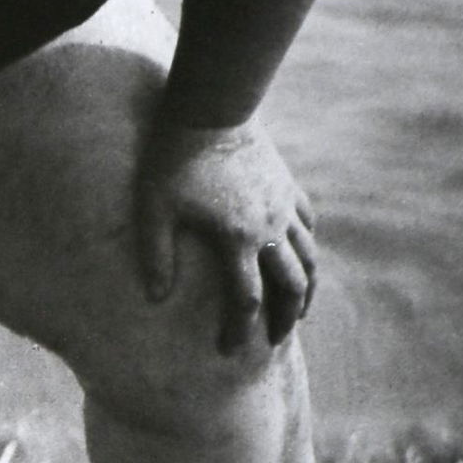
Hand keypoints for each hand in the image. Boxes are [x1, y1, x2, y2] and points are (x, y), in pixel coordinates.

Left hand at [135, 113, 315, 352]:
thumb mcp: (154, 208)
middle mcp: (269, 228)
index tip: (229, 352)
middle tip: (275, 339)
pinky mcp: (287, 185)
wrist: (209, 110)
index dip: (238, 331)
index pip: (244, 301)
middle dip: (284, 317)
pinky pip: (307, 223)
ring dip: (305, 287)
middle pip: (289, 286)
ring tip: (298, 308)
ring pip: (308, 257)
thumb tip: (156, 298)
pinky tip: (301, 255)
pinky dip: (307, 245)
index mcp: (237, 239)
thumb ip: (155, 255)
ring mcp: (283, 205)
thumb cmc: (173, 159)